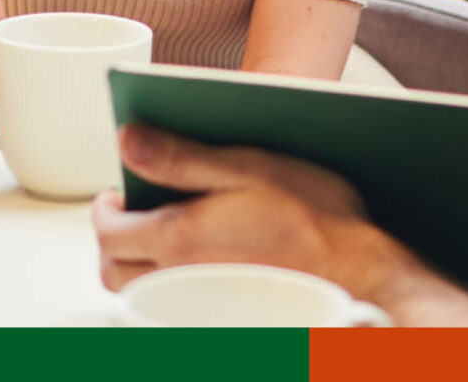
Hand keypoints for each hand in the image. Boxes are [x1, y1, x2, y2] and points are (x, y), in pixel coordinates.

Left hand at [89, 125, 403, 296]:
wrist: (362, 273)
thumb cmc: (313, 218)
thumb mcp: (246, 167)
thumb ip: (180, 157)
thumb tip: (128, 141)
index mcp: (178, 239)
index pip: (108, 231)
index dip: (105, 207)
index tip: (117, 192)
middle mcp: (180, 283)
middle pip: (113, 272)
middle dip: (113, 241)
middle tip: (131, 215)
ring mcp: (199, 311)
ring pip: (138, 298)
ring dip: (135, 269)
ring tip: (158, 240)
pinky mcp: (220, 326)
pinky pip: (171, 314)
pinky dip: (165, 292)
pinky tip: (192, 270)